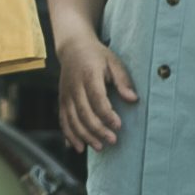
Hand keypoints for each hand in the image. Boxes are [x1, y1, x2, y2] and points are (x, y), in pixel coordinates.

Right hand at [56, 34, 136, 152]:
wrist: (72, 46)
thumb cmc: (96, 55)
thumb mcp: (113, 61)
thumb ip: (123, 80)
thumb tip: (133, 99)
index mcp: (88, 75)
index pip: (97, 98)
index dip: (107, 114)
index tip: (119, 125)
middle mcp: (74, 86)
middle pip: (84, 112)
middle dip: (98, 129)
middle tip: (112, 140)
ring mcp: (65, 94)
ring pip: (72, 120)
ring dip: (85, 136)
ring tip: (99, 146)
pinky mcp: (61, 100)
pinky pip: (63, 120)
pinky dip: (69, 135)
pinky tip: (78, 147)